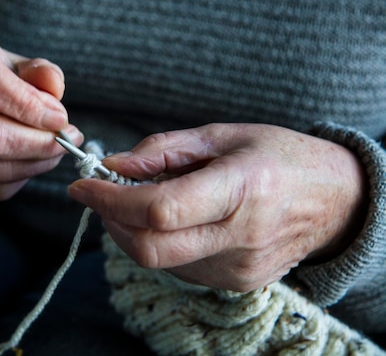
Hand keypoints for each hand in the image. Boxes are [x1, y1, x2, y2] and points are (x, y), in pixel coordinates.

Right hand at [0, 39, 82, 199]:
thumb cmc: (2, 81)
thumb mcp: (24, 66)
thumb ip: (43, 73)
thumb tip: (55, 87)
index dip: (27, 105)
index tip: (60, 118)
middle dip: (39, 143)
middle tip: (68, 139)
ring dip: (37, 162)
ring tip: (57, 149)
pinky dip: (24, 176)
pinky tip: (34, 160)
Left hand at [68, 123, 366, 291]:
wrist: (334, 201)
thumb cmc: (280, 157)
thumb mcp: (223, 135)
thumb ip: (164, 150)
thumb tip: (114, 165)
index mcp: (242, 188)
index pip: (159, 209)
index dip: (110, 199)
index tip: (82, 184)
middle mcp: (240, 236)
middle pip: (149, 247)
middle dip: (109, 220)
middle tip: (98, 194)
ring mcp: (238, 267)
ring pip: (157, 261)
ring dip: (128, 231)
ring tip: (136, 199)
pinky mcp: (235, 282)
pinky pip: (177, 267)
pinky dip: (156, 242)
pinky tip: (166, 219)